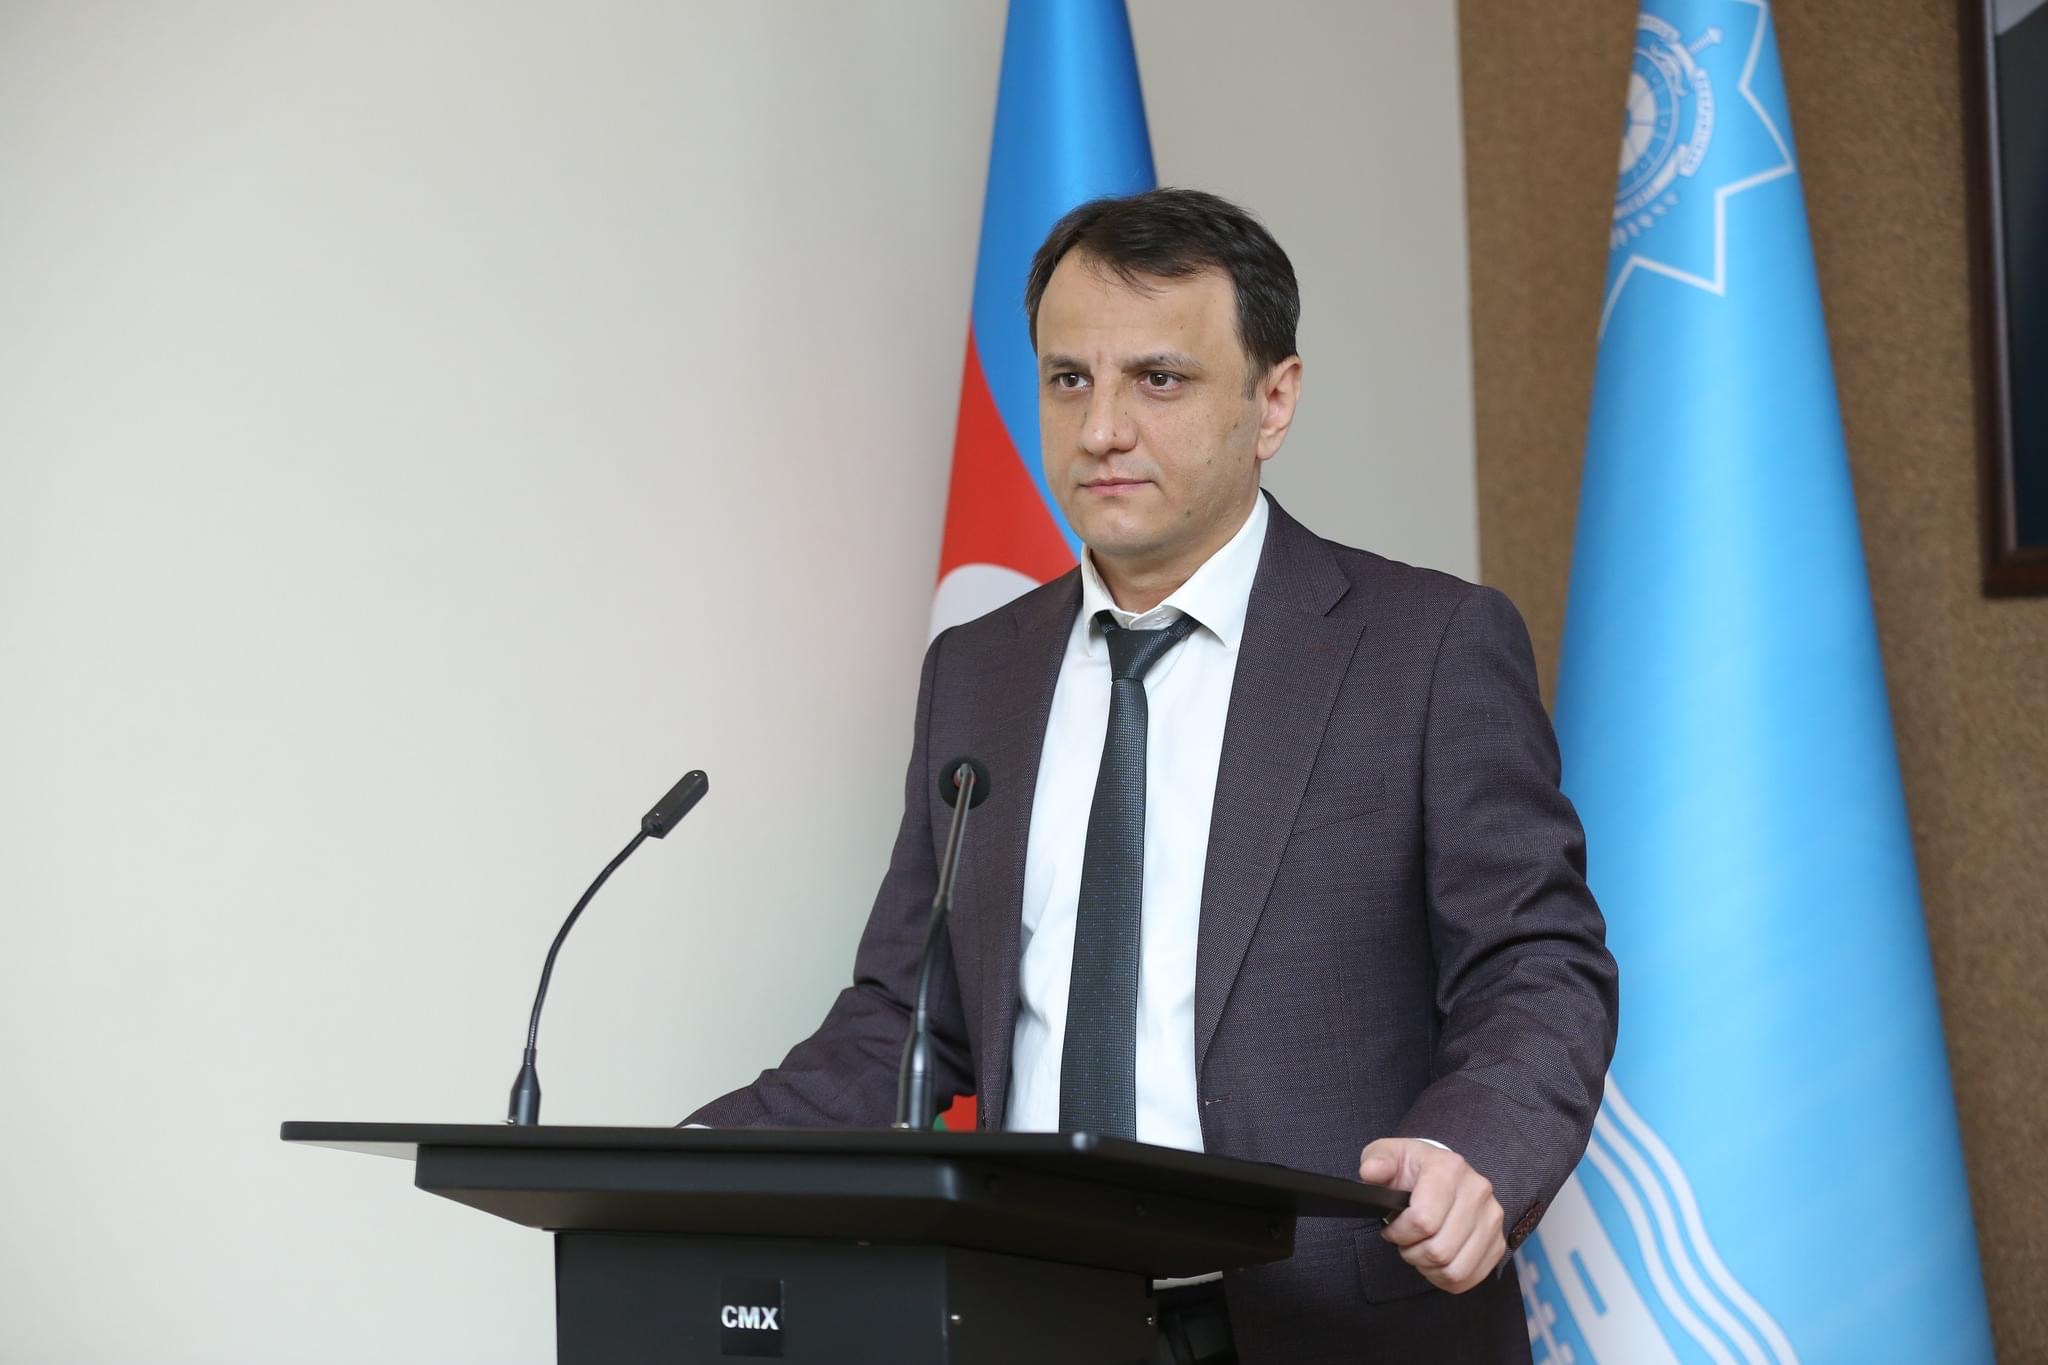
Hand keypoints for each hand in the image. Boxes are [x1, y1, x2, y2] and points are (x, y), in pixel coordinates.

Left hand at [1359, 1137, 1505, 1293]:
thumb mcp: (1388, 1156)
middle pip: (1439, 1250)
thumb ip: (1377, 1162)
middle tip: (1405, 1241)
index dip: (1399, 1232)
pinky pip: (1468, 1278)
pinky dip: (1445, 1278)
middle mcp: (1478, 1192)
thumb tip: (1371, 1172)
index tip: (1391, 1226)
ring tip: (1420, 1249)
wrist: (1442, 1173)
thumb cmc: (1411, 1168)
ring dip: (1429, 1267)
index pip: (1423, 1220)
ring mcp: (1492, 1219)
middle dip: (1412, 1252)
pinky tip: (1435, 1261)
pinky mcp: (1498, 1243)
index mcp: (1449, 1168)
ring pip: (1454, 1269)